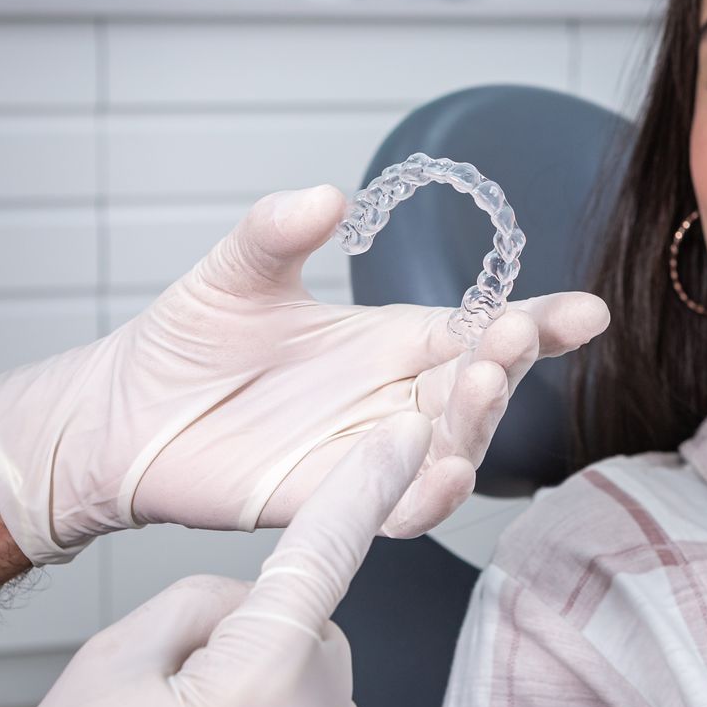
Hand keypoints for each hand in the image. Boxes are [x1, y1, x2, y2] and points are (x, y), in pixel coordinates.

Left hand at [0, 184, 607, 563]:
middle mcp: (394, 399)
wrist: (121, 415)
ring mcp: (367, 455)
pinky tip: (440, 476)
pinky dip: (423, 498)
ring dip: (475, 427)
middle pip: (477, 390)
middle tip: (511, 337)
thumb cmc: (186, 342)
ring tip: (477, 386)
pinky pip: (392, 509)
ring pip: (449, 451)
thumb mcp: (235, 270)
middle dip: (506, 366)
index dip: (539, 324)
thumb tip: (328, 196)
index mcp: (392, 341)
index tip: (586, 312)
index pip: (481, 329)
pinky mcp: (328, 504)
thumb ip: (277, 232)